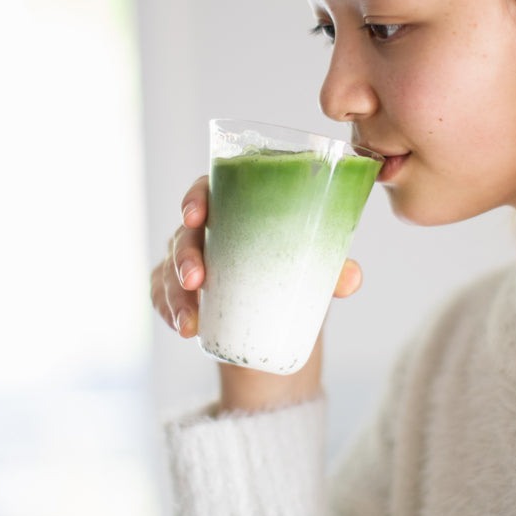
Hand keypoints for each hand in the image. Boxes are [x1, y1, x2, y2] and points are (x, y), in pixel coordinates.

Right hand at [149, 176, 364, 412]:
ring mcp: (190, 260)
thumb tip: (351, 279)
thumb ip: (333, 269)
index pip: (208, 188)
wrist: (280, 319)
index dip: (196, 197)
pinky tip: (183, 327)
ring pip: (169, 268)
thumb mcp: (314, 270)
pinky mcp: (181, 290)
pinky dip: (171, 313)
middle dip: (185, 255)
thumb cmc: (295, 271)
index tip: (196, 216)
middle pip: (185, 232)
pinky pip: (164, 297)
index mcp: (236, 207)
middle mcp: (208, 230)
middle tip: (196, 279)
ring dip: (175, 292)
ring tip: (190, 319)